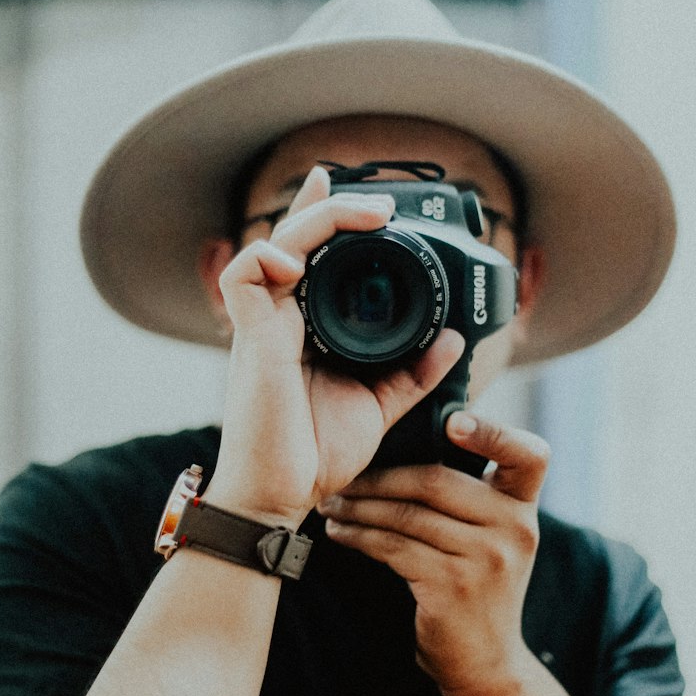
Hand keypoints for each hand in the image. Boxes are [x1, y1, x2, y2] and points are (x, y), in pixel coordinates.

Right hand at [206, 167, 464, 528]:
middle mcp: (282, 320)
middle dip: (334, 208)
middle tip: (385, 207)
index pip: (313, 259)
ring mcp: (263, 327)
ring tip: (362, 217)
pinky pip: (242, 277)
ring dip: (313, 219)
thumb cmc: (315, 456)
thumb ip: (412, 373)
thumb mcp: (379, 406)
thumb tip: (453, 339)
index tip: (370, 199)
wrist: (284, 496)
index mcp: (307, 329)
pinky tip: (293, 262)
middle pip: (295, 239)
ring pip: (272, 244)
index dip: (330, 217)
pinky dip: (264, 257)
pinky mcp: (250, 340)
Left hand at [318, 413, 549, 694]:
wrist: (484, 663)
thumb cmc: (477, 589)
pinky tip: (339, 532)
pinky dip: (359, 536)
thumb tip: (409, 443)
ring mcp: (485, 559)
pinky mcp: (452, 586)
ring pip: (407, 514)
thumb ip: (472, 496)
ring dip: (360, 506)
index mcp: (522, 507)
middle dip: (380, 476)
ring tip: (332, 503)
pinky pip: (393, 547)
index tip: (452, 421)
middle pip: (437, 480)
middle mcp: (513, 528)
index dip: (493, 431)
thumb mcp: (493, 538)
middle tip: (342, 476)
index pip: (529, 454)